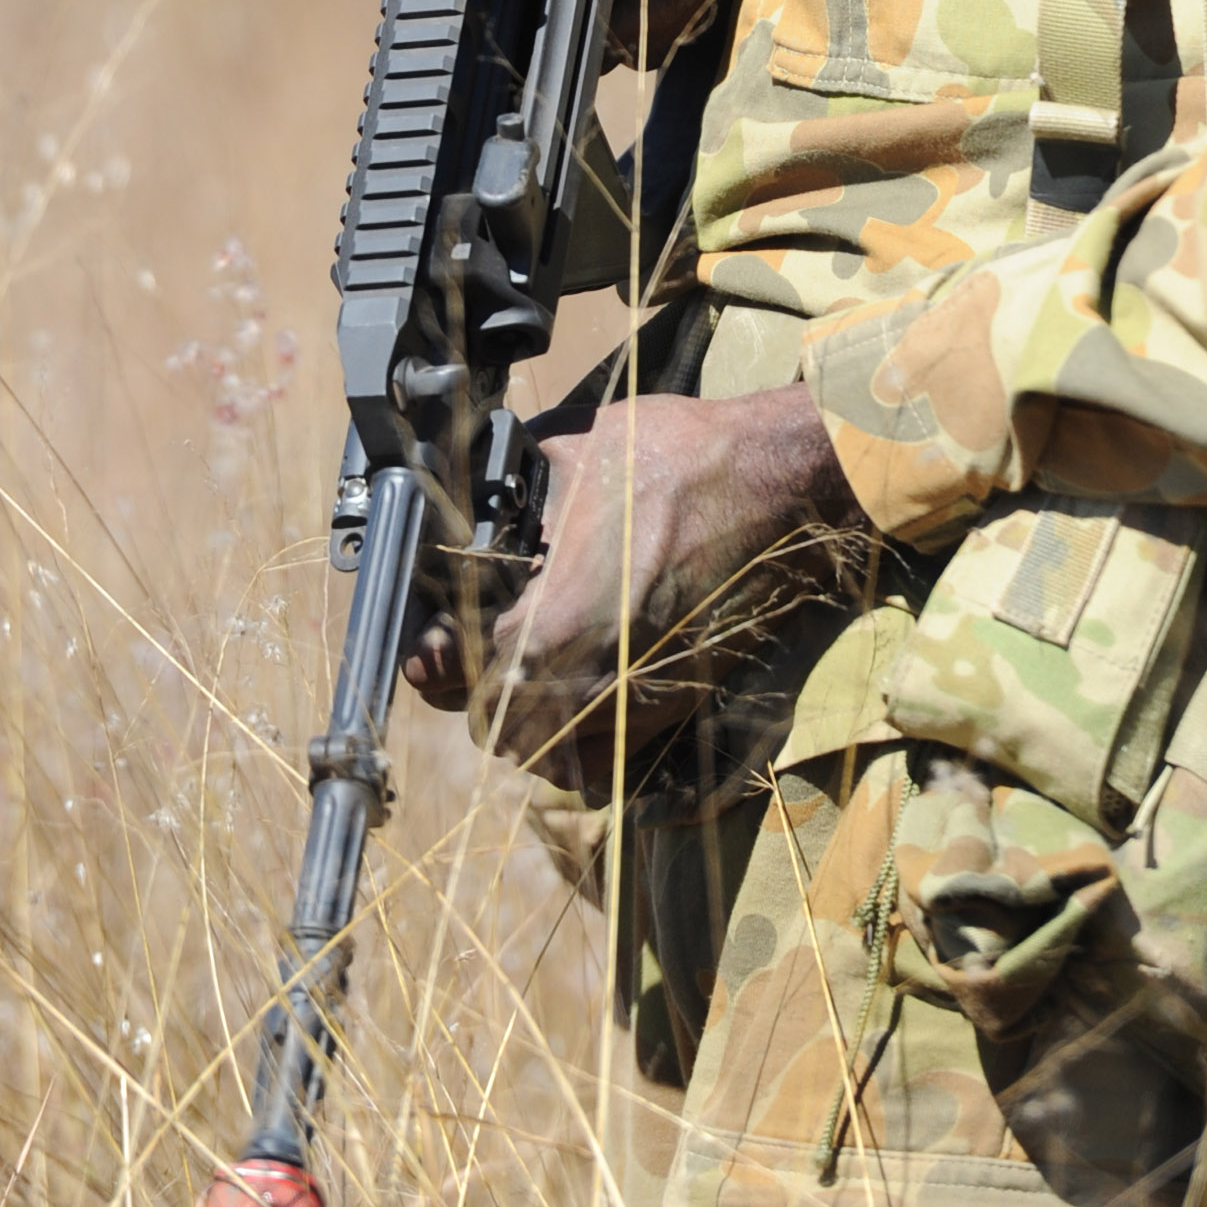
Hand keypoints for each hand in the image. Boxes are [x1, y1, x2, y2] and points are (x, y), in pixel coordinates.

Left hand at [471, 384, 867, 790]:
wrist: (776, 480)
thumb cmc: (676, 458)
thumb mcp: (568, 449)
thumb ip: (499, 488)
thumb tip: (454, 496)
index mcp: (554, 624)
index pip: (462, 675)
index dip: (435, 655)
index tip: (430, 636)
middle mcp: (592, 683)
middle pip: (496, 726)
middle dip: (472, 686)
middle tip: (468, 641)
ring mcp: (638, 702)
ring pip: (546, 750)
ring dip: (522, 716)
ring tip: (519, 664)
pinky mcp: (675, 705)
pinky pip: (601, 756)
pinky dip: (576, 738)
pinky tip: (574, 689)